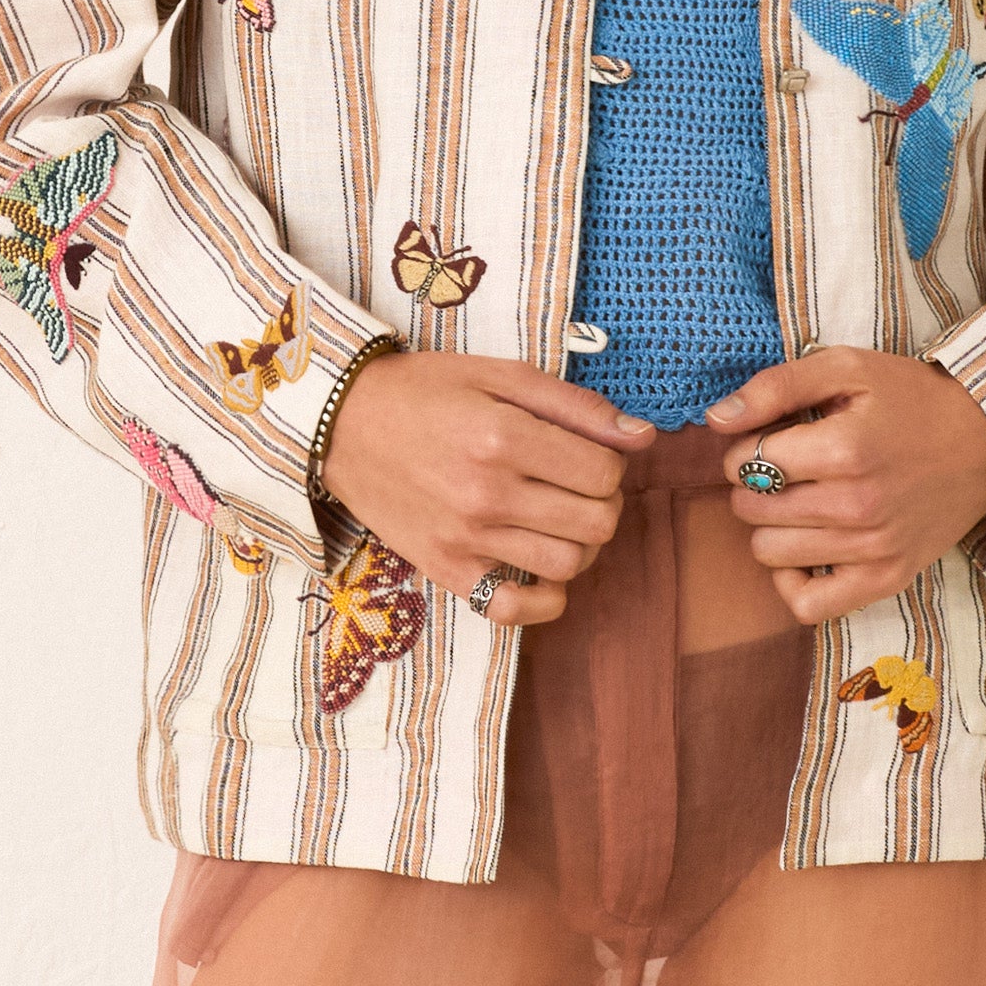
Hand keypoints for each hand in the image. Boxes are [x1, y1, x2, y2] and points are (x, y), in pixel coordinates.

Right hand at [318, 351, 656, 626]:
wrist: (344, 426)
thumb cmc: (426, 392)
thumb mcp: (501, 375)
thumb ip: (575, 405)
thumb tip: (642, 436)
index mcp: (503, 436)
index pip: (605, 472)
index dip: (612, 460)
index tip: (591, 449)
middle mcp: (487, 494)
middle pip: (597, 522)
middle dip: (605, 500)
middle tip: (581, 481)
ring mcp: (466, 540)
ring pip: (568, 564)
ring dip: (582, 542)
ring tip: (561, 515)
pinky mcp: (447, 571)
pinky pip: (517, 609)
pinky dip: (544, 596)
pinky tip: (541, 565)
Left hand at [707, 347, 985, 624]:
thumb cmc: (911, 397)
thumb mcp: (846, 367)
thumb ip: (776, 387)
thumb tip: (716, 418)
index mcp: (843, 449)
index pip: (745, 461)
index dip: (745, 445)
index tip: (770, 437)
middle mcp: (857, 506)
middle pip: (752, 508)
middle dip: (753, 483)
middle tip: (784, 466)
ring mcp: (873, 549)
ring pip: (770, 553)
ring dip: (770, 524)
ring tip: (797, 500)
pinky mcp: (887, 579)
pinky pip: (809, 605)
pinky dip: (792, 581)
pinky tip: (805, 549)